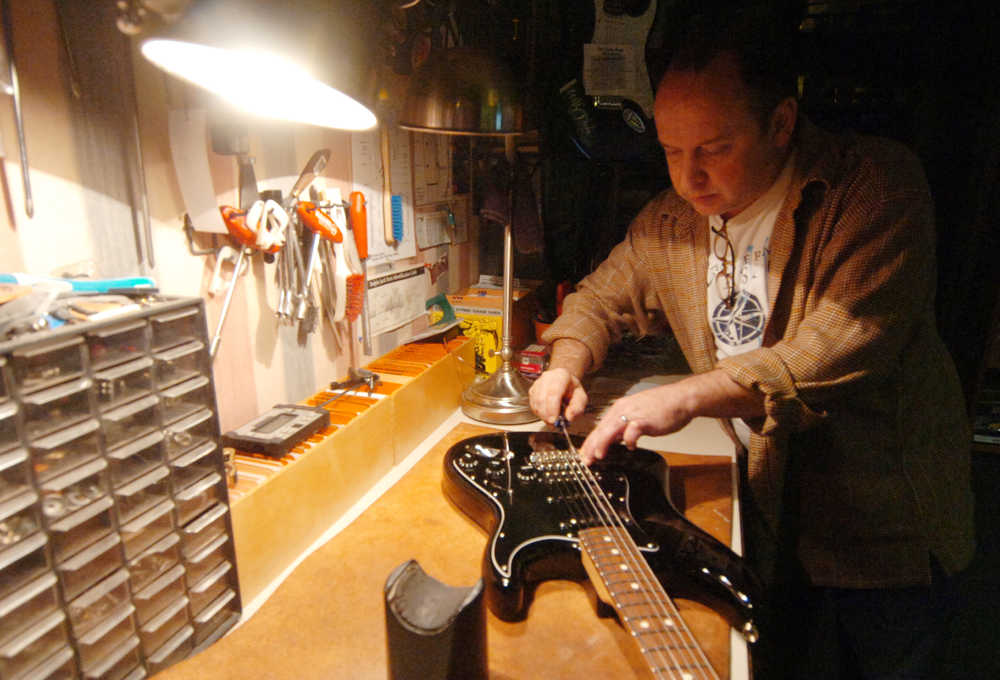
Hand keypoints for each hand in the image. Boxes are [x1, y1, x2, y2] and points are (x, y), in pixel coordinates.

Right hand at [529, 367, 587, 423]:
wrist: (565, 382)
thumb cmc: (572, 390)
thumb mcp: (581, 398)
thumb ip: (577, 408)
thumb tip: (569, 417)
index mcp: (562, 375)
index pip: (554, 391)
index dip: (552, 407)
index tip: (554, 420)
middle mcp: (547, 377)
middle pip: (542, 397)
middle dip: (546, 414)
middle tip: (552, 424)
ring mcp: (538, 383)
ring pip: (535, 402)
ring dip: (542, 415)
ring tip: (551, 420)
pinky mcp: (532, 390)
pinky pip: (532, 404)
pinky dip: (538, 413)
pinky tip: (546, 415)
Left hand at [578, 383, 693, 463]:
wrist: (681, 398)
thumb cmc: (662, 407)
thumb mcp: (637, 415)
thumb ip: (625, 426)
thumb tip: (615, 440)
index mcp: (620, 408)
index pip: (600, 427)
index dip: (591, 441)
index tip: (585, 454)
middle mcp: (623, 410)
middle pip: (602, 429)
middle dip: (591, 445)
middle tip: (586, 459)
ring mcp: (633, 414)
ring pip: (611, 429)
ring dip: (603, 443)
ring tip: (598, 455)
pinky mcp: (645, 420)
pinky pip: (632, 431)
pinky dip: (629, 440)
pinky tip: (631, 447)